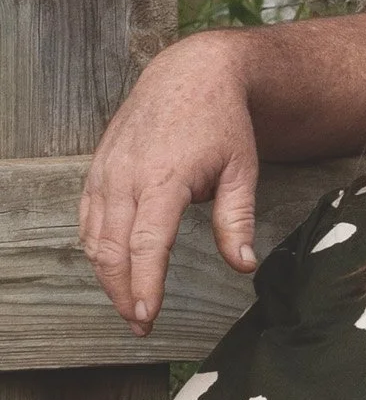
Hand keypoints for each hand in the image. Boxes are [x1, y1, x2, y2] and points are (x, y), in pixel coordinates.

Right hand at [80, 33, 260, 333]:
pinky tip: (111, 270)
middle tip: (141, 326)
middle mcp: (126, 174)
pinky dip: (95, 247)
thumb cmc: (222, 124)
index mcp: (164, 177)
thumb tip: (243, 266)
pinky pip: (87, 216)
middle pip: (111, 247)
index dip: (144, 284)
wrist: (192, 74)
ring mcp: (107, 170)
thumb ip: (237, 221)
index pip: (146, 243)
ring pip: (93, 235)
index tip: (147, 317)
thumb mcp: (242, 171)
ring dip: (107, 276)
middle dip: (123, 292)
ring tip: (129, 306)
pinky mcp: (99, 167)